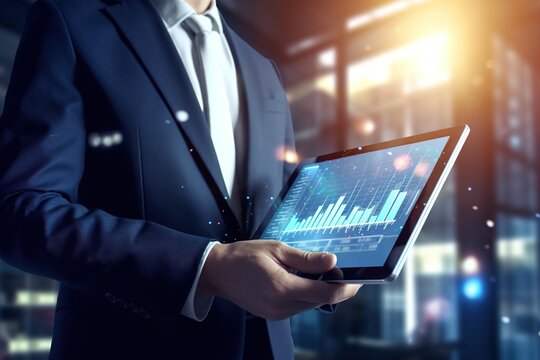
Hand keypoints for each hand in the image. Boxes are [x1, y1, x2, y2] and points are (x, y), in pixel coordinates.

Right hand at [198, 240, 360, 320]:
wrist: (218, 272)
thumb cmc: (245, 255)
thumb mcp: (277, 249)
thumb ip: (306, 259)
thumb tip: (333, 261)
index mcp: (284, 288)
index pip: (327, 294)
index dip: (347, 288)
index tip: (358, 278)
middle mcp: (282, 306)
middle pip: (322, 301)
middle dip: (335, 288)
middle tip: (340, 270)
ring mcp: (277, 313)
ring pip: (311, 304)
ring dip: (320, 290)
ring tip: (318, 271)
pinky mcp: (273, 315)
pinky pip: (298, 307)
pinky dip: (306, 294)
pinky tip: (301, 279)